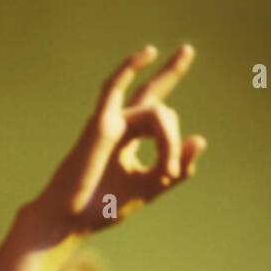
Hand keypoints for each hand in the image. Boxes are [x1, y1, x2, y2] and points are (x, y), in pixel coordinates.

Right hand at [20, 45, 205, 243]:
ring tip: (168, 170)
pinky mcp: (99, 123)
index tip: (173, 173)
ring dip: (168, 140)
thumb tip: (201, 139)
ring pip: (153, 111)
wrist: (70, 219)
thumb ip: (176, 167)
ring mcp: (109, 122)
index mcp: (130, 140)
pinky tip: (148, 54)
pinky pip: (114, 88)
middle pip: (150, 94)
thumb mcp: (149, 187)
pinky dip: (129, 68)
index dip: (175, 146)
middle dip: (170, 72)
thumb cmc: (102, 207)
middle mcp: (120, 126)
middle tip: (187, 50)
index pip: (160, 122)